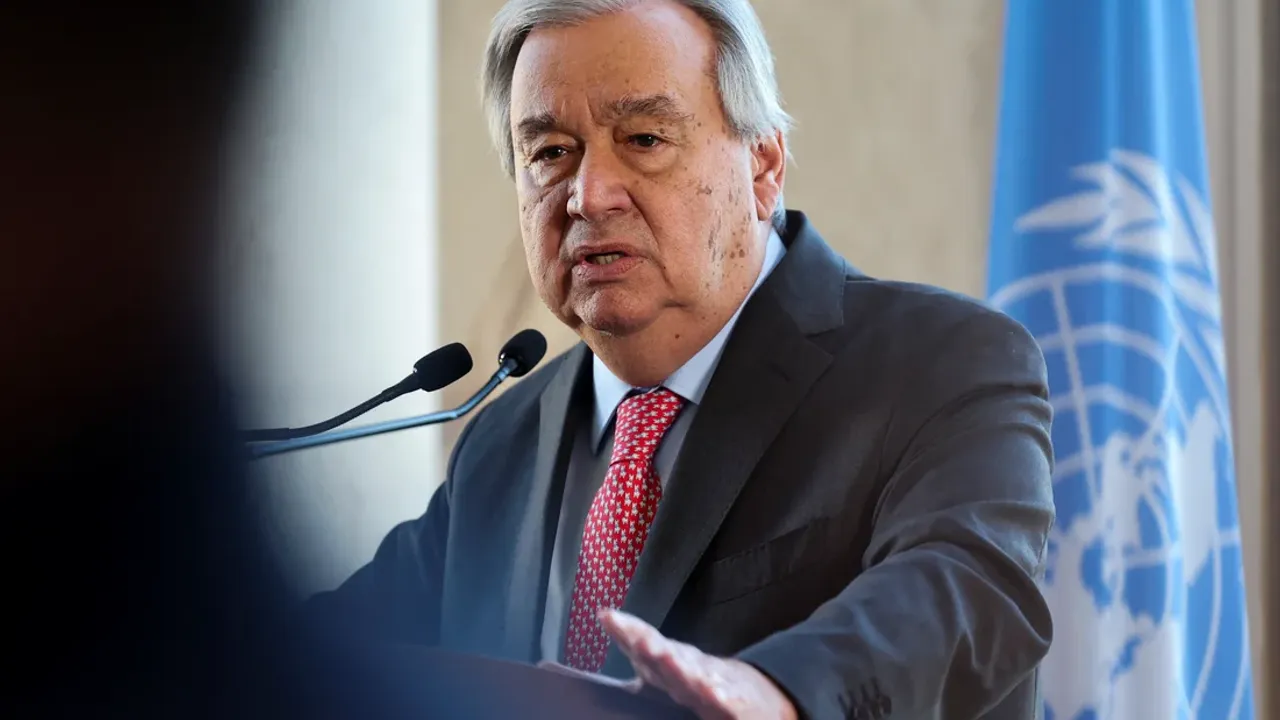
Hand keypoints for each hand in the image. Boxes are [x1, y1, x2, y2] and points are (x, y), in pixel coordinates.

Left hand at [599, 609, 797, 719]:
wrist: (765, 698)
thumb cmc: (712, 685)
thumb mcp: (674, 671)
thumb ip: (644, 659)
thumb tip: (608, 626)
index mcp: (674, 663)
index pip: (646, 644)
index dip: (626, 630)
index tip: (606, 615)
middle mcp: (692, 670)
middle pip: (667, 654)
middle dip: (649, 643)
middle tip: (633, 634)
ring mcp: (716, 685)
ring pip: (695, 675)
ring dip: (679, 665)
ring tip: (663, 656)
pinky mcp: (738, 705)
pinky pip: (729, 701)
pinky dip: (722, 695)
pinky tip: (713, 692)